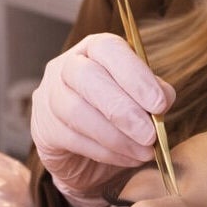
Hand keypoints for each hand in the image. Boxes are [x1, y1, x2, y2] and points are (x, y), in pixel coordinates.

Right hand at [30, 33, 173, 206]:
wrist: (88, 157)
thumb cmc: (118, 119)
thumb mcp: (142, 103)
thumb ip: (154, 95)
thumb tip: (163, 98)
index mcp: (94, 49)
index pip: (108, 48)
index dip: (135, 75)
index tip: (159, 104)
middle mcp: (66, 66)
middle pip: (87, 76)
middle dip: (123, 109)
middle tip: (150, 135)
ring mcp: (49, 96)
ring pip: (76, 110)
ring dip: (116, 136)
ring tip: (144, 152)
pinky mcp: (43, 129)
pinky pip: (72, 139)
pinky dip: (105, 152)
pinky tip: (128, 158)